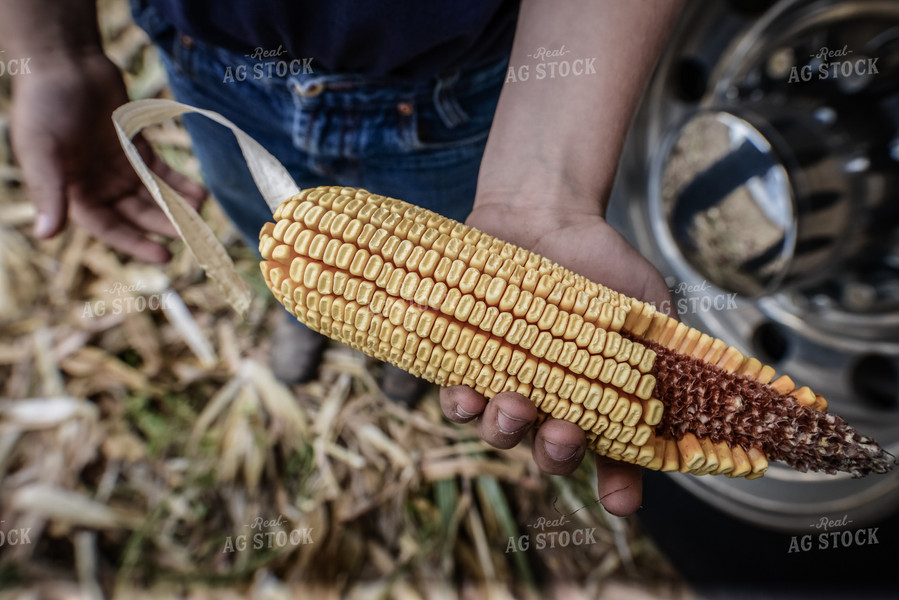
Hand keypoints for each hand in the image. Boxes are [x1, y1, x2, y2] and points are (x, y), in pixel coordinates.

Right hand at [9, 52, 205, 262]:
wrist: (64, 61)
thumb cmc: (44, 104)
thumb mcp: (42, 149)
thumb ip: (48, 191)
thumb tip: (46, 235)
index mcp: (73, 192)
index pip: (109, 228)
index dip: (136, 244)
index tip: (165, 256)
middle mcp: (97, 185)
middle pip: (137, 214)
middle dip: (163, 224)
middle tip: (192, 235)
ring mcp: (119, 167)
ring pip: (153, 196)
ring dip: (176, 206)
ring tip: (200, 212)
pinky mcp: (136, 148)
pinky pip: (162, 173)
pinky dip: (181, 184)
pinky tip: (200, 194)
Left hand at [439, 200, 671, 515]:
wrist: (546, 215)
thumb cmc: (602, 265)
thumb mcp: (647, 306)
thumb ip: (665, 350)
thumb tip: (693, 392)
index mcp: (598, 400)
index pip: (611, 459)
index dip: (617, 486)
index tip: (620, 501)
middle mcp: (551, 403)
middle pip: (550, 453)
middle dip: (556, 452)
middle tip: (563, 431)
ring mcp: (507, 384)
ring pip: (500, 432)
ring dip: (505, 430)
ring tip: (513, 403)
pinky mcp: (465, 360)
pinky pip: (457, 397)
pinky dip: (460, 402)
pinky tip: (465, 391)